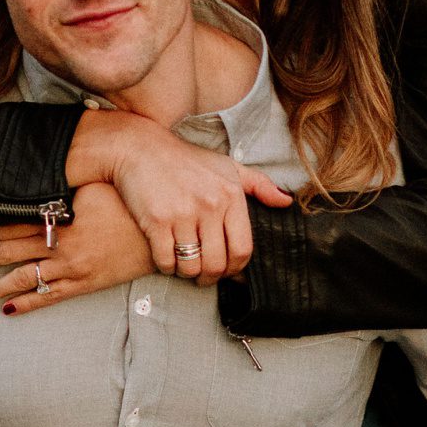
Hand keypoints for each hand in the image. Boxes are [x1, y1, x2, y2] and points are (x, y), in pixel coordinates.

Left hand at [0, 182, 152, 313]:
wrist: (159, 234)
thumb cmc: (127, 203)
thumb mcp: (92, 188)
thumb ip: (63, 189)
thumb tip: (37, 179)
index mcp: (59, 218)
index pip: (12, 224)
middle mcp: (59, 245)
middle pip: (10, 253)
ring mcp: (71, 268)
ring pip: (24, 280)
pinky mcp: (84, 284)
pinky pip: (49, 297)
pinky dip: (27, 304)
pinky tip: (7, 310)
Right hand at [65, 110, 292, 280]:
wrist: (140, 148)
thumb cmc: (186, 160)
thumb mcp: (226, 166)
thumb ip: (259, 185)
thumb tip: (287, 202)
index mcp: (231, 195)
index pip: (243, 248)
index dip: (235, 268)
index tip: (226, 270)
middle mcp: (210, 204)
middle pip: (218, 263)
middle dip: (210, 277)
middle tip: (202, 276)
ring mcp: (183, 213)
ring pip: (191, 265)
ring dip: (187, 274)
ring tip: (184, 267)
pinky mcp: (157, 220)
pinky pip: (166, 260)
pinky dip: (166, 266)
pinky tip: (165, 258)